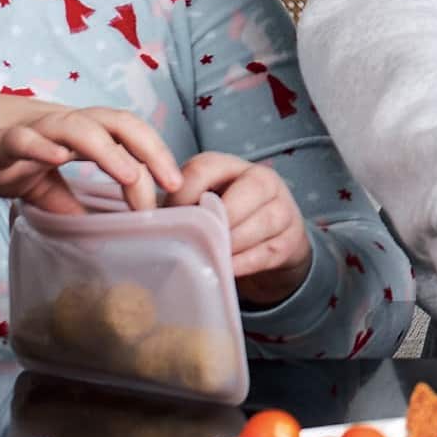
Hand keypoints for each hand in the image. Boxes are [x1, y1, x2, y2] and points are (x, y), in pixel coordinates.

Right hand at [0, 90, 180, 213]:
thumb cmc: (10, 160)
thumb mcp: (48, 189)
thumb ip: (74, 206)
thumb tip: (104, 235)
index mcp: (84, 133)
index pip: (130, 137)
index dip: (154, 158)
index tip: (174, 190)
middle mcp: (66, 125)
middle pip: (118, 122)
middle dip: (149, 148)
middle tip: (171, 181)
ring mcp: (34, 129)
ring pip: (77, 127)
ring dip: (106, 149)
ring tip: (128, 173)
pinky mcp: (0, 142)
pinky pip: (22, 139)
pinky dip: (40, 146)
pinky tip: (57, 158)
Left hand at [171, 152, 313, 304]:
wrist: (274, 238)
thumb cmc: (225, 218)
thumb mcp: (203, 204)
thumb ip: (180, 207)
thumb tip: (144, 223)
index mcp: (230, 166)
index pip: (205, 168)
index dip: (183, 194)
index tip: (170, 219)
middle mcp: (262, 179)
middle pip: (246, 192)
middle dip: (218, 221)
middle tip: (196, 241)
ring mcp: (283, 208)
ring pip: (261, 223)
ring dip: (232, 244)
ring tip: (210, 257)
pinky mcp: (292, 239)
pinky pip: (267, 251)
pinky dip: (244, 263)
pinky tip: (226, 269)